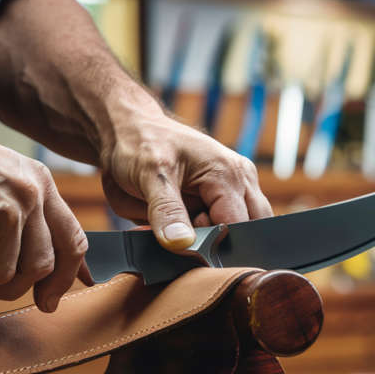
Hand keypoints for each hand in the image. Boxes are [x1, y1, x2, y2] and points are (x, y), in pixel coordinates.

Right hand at [0, 109, 89, 308]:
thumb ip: (19, 212)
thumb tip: (38, 262)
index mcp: (38, 182)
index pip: (72, 240)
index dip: (67, 276)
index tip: (52, 298)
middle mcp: (28, 195)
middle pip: (40, 268)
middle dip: (8, 286)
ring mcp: (3, 212)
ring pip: (0, 277)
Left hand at [99, 113, 273, 249]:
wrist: (128, 129)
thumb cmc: (139, 143)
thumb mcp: (149, 175)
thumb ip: (166, 211)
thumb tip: (183, 244)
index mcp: (229, 173)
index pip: (238, 227)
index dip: (211, 242)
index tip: (183, 241)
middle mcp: (240, 179)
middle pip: (246, 233)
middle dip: (216, 240)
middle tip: (183, 229)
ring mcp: (235, 187)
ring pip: (236, 232)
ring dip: (209, 234)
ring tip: (181, 219)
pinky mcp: (221, 196)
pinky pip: (221, 226)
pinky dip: (201, 230)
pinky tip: (182, 218)